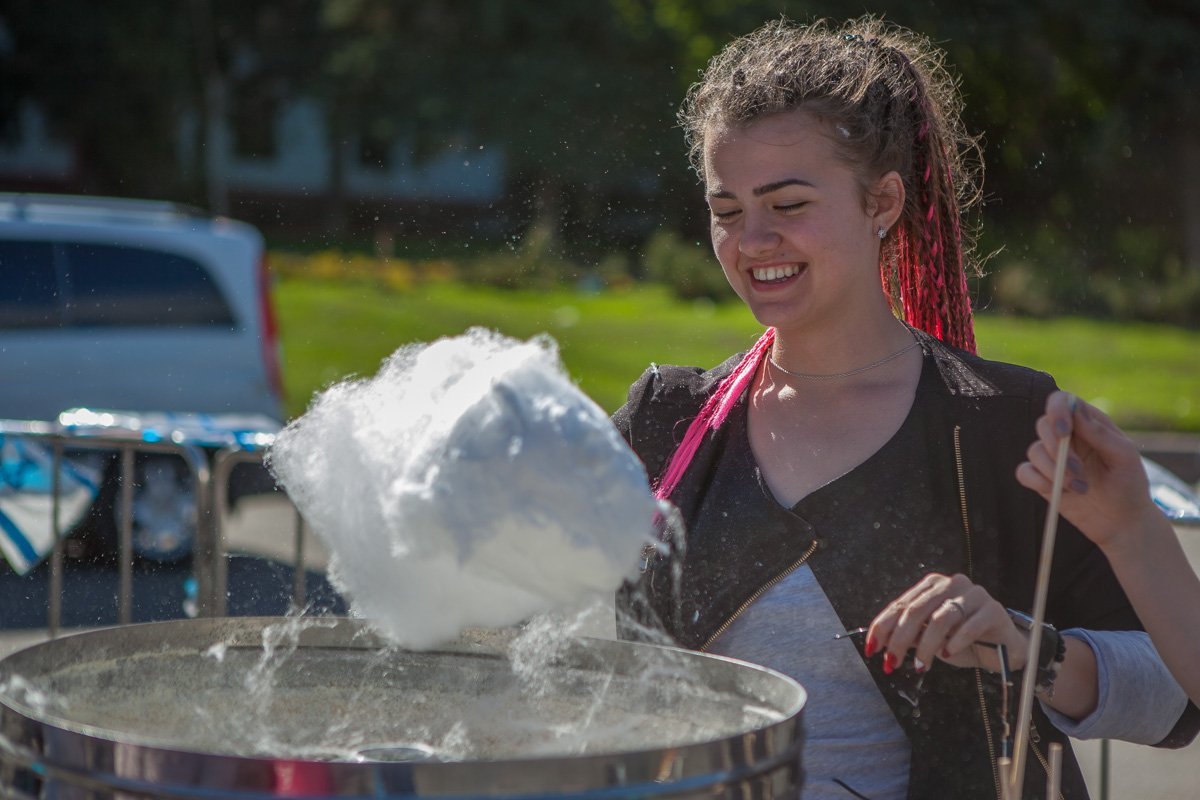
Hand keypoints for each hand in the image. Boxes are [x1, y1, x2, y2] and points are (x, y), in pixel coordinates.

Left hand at [866, 572, 1030, 673]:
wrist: (1003, 648)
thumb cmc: (962, 641)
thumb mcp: (931, 639)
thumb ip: (910, 635)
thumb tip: (881, 644)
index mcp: (932, 586)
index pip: (901, 604)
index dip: (883, 627)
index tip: (871, 648)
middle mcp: (952, 584)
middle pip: (917, 610)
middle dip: (899, 639)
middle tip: (891, 662)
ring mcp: (974, 594)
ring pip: (941, 619)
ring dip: (926, 646)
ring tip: (920, 666)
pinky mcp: (993, 609)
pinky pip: (969, 626)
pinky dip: (955, 642)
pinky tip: (947, 655)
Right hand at [1015, 391, 1160, 551]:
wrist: (1122, 522)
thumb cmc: (1129, 485)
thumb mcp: (1124, 456)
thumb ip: (1100, 433)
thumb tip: (1075, 411)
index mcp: (1088, 424)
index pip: (1062, 401)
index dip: (1057, 410)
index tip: (1063, 432)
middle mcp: (1067, 437)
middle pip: (1043, 426)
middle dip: (1058, 451)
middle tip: (1078, 472)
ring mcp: (1052, 459)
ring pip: (1034, 451)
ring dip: (1054, 472)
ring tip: (1081, 489)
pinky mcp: (1041, 480)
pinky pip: (1024, 472)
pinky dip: (1038, 481)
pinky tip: (1060, 494)